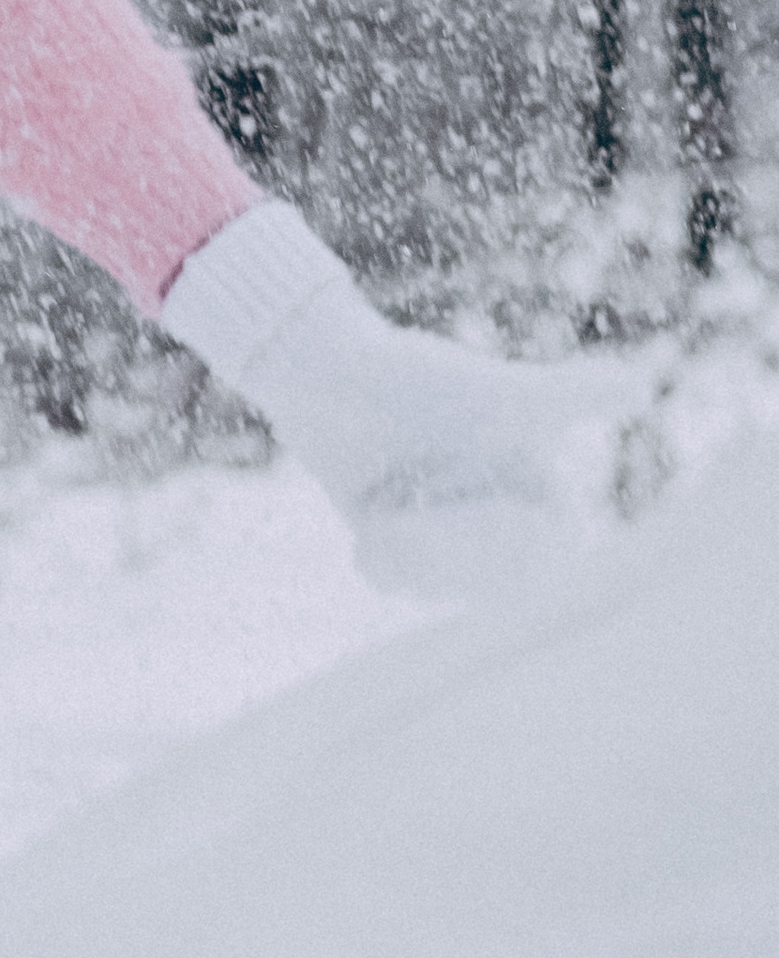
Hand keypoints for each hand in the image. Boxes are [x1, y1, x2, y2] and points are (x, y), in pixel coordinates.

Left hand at [162, 202, 629, 595]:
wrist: (320, 374)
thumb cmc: (414, 379)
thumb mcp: (496, 397)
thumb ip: (568, 398)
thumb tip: (638, 384)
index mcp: (529, 474)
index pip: (544, 550)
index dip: (508, 548)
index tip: (469, 515)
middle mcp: (490, 498)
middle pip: (492, 575)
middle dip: (450, 553)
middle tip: (406, 516)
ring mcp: (440, 516)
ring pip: (444, 584)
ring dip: (414, 559)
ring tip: (383, 515)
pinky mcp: (392, 527)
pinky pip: (401, 581)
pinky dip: (384, 564)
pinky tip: (366, 531)